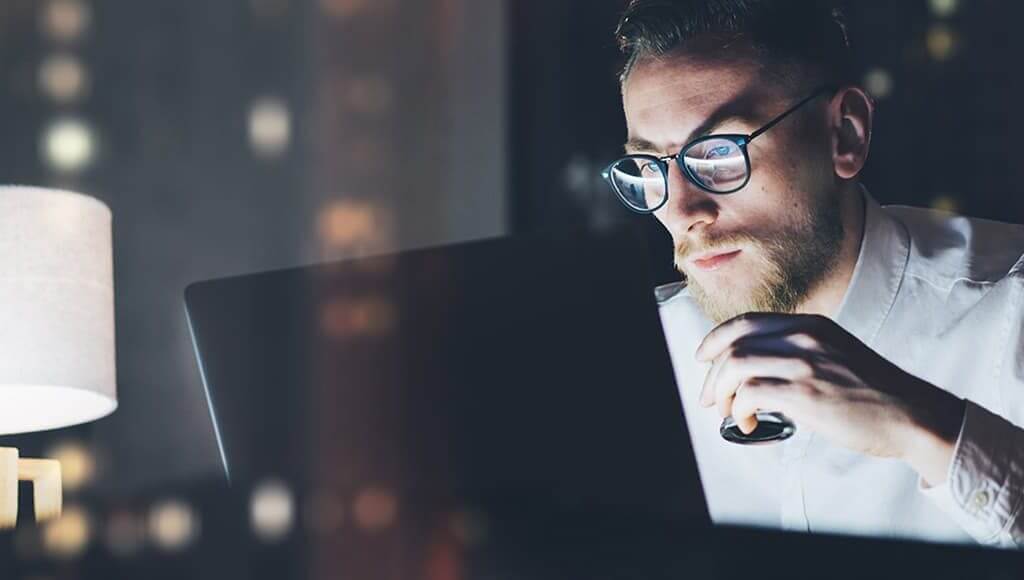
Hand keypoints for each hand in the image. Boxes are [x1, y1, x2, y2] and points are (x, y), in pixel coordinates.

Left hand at [695, 312, 964, 483]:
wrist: (913, 414)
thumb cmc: (873, 392)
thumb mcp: (835, 352)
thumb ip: (798, 351)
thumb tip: (755, 369)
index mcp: (809, 325)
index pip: (744, 322)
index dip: (715, 340)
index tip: (703, 358)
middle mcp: (804, 337)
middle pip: (733, 345)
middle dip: (712, 374)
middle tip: (710, 398)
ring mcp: (805, 364)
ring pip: (735, 366)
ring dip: (722, 393)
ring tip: (729, 412)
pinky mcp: (805, 394)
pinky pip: (751, 394)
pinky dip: (740, 411)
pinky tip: (749, 423)